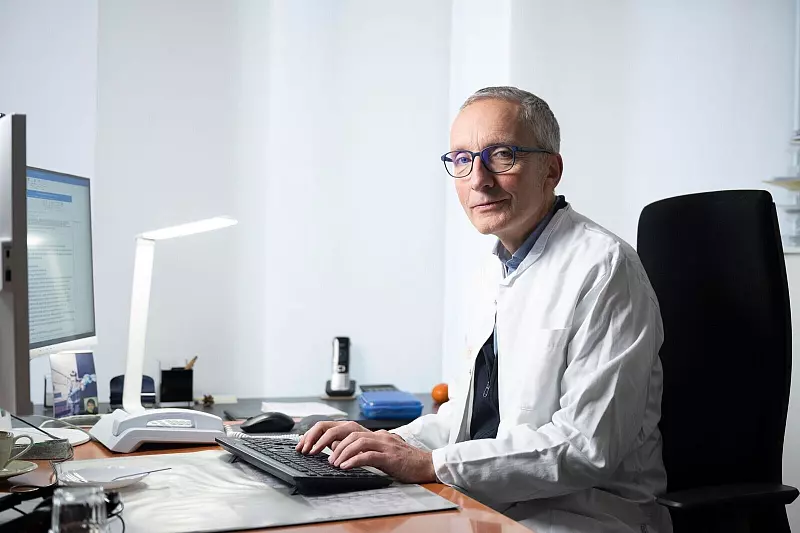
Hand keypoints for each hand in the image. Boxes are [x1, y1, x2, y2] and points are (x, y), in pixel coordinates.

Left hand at [296, 422, 436, 483]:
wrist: (426, 464)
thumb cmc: (401, 459)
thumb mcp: (376, 450)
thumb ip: (356, 446)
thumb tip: (333, 445)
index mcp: (369, 433)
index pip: (339, 426)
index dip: (320, 433)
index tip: (305, 443)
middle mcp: (375, 434)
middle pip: (344, 428)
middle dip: (323, 438)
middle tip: (310, 451)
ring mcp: (383, 443)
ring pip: (356, 440)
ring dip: (339, 451)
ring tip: (330, 462)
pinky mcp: (390, 456)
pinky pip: (369, 455)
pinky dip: (355, 459)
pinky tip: (345, 466)